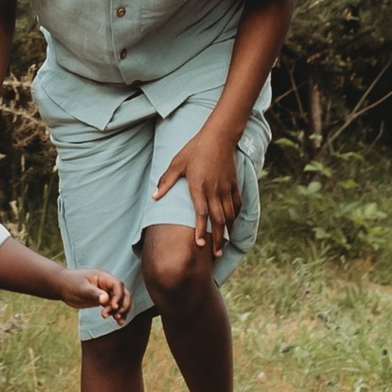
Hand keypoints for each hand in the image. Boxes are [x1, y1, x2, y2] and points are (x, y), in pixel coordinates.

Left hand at [65, 267, 134, 322]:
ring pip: (121, 301)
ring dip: (122, 311)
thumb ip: (94, 294)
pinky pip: (114, 307)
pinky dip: (117, 314)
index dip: (118, 296)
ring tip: (118, 321)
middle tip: (116, 316)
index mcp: (103, 277)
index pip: (118, 286)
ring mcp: (106, 292)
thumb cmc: (71, 284)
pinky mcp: (103, 300)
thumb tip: (106, 299)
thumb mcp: (82, 289)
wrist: (62, 286)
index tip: (113, 307)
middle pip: (123, 293)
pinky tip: (118, 323)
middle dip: (123, 305)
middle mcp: (107, 284)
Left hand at [150, 122, 242, 255]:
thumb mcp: (177, 163)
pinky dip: (235, 215)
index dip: (201, 231)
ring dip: (227, 230)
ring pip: (229, 214)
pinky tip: (232, 223)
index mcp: (199, 187)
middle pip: (218, 220)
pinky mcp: (233, 183)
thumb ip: (166, 181)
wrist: (219, 136)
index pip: (201, 214)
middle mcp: (214, 190)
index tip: (199, 245)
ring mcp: (226, 188)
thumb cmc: (195, 149)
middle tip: (216, 254)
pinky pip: (237, 203)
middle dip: (217, 239)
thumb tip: (154, 196)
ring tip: (224, 244)